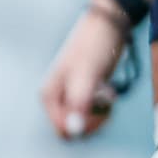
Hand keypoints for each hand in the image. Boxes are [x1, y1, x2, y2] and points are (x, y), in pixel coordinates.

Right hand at [43, 0, 133, 139]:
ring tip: (105, 89)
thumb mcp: (87, 75)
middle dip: (94, 117)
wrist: (108, 26)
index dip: (85, 125)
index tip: (98, 107)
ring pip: (86, 123)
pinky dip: (104, 106)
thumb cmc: (94, 46)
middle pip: (76, 129)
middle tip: (103, 95)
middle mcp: (56, 99)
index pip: (63, 131)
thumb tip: (74, 131)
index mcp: (48, 95)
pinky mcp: (84, 96)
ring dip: (101, 111)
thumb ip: (79, 103)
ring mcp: (70, 98)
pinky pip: (93, 114)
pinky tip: (106, 89)